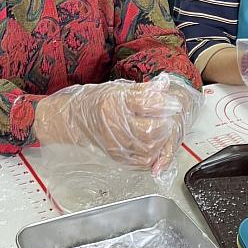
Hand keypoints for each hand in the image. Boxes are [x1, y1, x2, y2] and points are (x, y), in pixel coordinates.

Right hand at [33, 74, 201, 169]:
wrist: (75, 120)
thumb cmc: (97, 101)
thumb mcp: (119, 89)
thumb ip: (144, 89)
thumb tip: (165, 87)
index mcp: (115, 102)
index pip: (149, 104)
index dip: (165, 104)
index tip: (172, 103)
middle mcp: (114, 124)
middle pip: (151, 131)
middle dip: (165, 125)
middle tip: (166, 118)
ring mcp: (116, 144)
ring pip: (150, 149)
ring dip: (161, 141)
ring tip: (160, 130)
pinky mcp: (118, 157)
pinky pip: (143, 161)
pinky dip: (154, 154)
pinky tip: (152, 143)